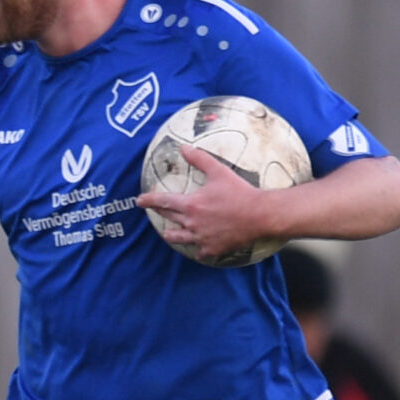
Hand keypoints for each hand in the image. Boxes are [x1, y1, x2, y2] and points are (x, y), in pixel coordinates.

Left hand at [137, 143, 280, 263]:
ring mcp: (202, 238)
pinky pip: (200, 252)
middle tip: (157, 212)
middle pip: (170, 219)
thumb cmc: (239, 192)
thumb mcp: (219, 171)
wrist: (259, 214)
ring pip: (180, 239)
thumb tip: (184, 147)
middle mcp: (192, 223)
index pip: (163, 202)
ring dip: (173, 235)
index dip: (149, 200)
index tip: (139, 201)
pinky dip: (198, 249)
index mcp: (191, 205)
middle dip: (161, 214)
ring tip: (169, 234)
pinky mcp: (213, 249)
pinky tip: (198, 248)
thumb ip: (200, 159)